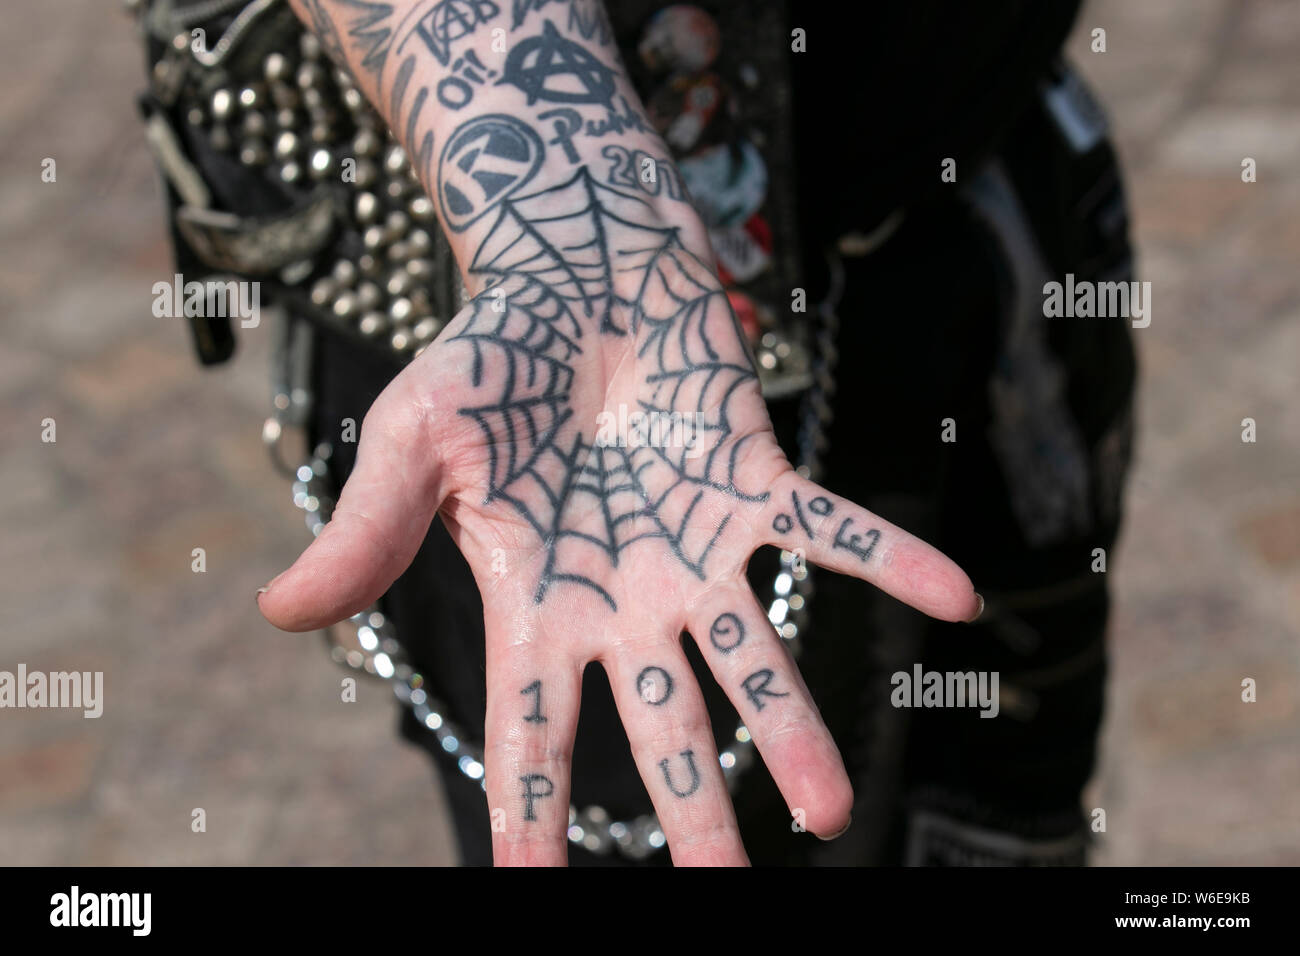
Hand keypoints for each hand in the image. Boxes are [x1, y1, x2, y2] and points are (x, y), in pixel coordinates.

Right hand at [257, 166, 979, 864]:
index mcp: (539, 603)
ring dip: (792, 730)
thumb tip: (277, 614)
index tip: (530, 898)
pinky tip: (960, 600)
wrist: (574, 276)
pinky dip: (892, 558)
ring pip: (754, 655)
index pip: (531, 727)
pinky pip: (832, 528)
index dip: (532, 812)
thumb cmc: (488, 361)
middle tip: (729, 891)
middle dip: (692, 808)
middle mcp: (627, 599)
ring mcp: (698, 549)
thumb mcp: (411, 442)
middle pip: (662, 723)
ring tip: (831, 813)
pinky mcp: (756, 483)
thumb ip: (366, 531)